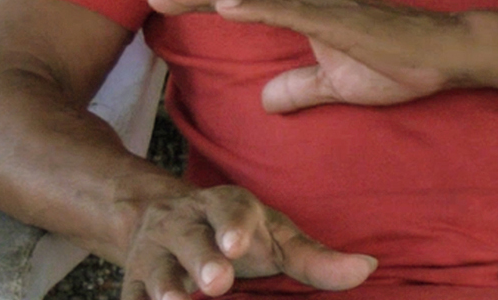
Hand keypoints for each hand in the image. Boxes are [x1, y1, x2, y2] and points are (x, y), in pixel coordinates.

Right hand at [120, 183, 375, 299]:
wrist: (161, 218)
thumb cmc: (237, 234)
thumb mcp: (276, 239)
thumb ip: (315, 259)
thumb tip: (368, 269)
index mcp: (224, 206)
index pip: (230, 209)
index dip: (233, 226)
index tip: (239, 245)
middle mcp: (185, 223)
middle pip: (190, 239)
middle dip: (201, 259)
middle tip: (217, 281)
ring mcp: (153, 252)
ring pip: (154, 267)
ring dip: (163, 285)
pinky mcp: (131, 280)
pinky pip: (130, 295)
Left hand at [147, 0, 464, 111]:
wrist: (446, 53)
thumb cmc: (398, 63)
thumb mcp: (337, 84)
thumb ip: (299, 89)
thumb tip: (263, 101)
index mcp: (307, 11)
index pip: (246, 3)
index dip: (204, 0)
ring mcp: (323, 5)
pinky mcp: (339, 18)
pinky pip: (290, 12)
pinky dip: (256, 7)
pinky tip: (227, 6)